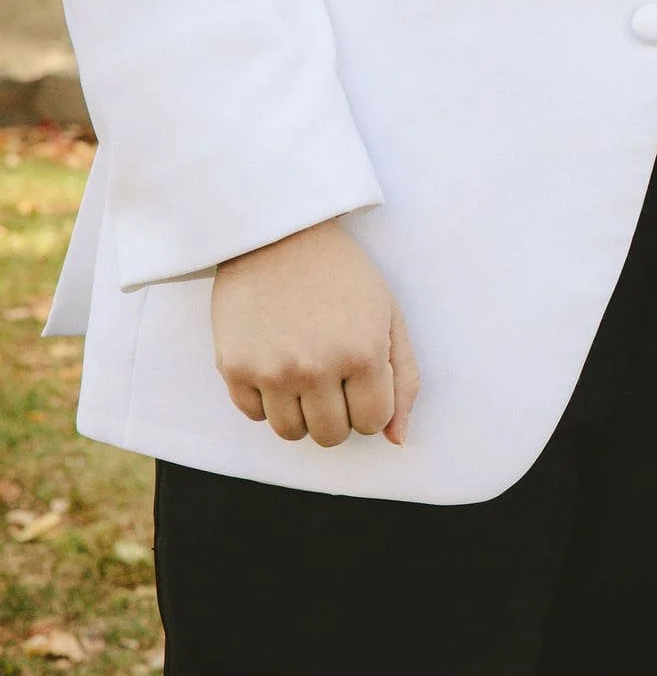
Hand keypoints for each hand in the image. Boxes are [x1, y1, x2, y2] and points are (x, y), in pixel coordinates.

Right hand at [212, 218, 419, 447]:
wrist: (278, 235)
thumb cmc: (343, 274)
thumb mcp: (389, 317)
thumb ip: (402, 379)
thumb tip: (397, 440)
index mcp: (362, 354)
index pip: (372, 423)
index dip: (370, 406)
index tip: (362, 380)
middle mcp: (316, 368)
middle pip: (331, 436)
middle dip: (338, 414)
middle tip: (333, 378)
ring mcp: (271, 370)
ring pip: (290, 433)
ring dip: (301, 413)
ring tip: (305, 374)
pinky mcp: (233, 368)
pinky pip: (254, 415)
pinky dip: (266, 400)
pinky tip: (276, 364)